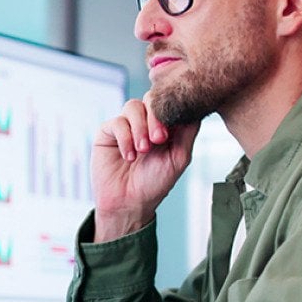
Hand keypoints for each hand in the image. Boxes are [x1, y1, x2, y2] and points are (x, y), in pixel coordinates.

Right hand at [91, 94, 199, 241]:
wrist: (129, 203)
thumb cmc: (155, 183)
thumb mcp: (179, 157)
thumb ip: (188, 131)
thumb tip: (193, 107)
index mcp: (164, 125)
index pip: (169, 102)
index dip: (170, 110)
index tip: (170, 133)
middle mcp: (145, 121)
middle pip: (151, 98)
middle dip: (155, 118)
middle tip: (158, 140)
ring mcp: (126, 125)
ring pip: (133, 106)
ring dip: (140, 128)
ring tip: (143, 150)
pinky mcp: (107, 132)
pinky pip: (116, 122)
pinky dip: (125, 138)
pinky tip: (129, 156)